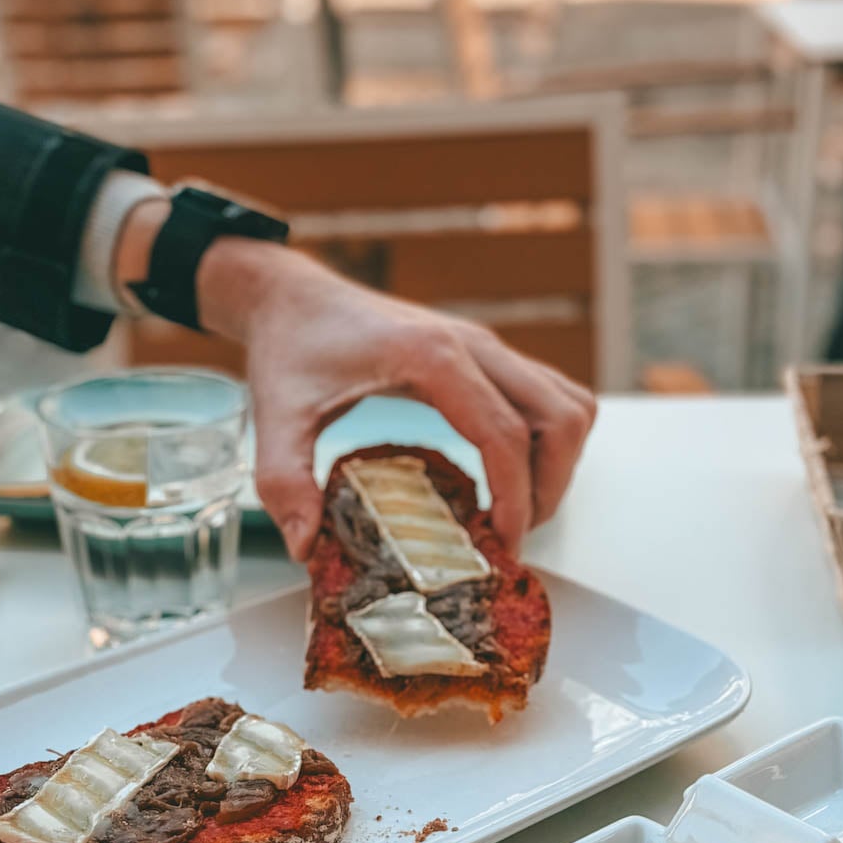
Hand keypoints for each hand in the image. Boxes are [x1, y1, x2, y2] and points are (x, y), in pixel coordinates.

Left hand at [199, 244, 596, 561]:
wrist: (292, 297)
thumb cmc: (289, 346)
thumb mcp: (275, 416)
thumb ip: (284, 480)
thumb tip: (308, 545)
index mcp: (432, 356)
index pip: (507, 434)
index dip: (517, 498)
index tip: (505, 545)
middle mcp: (473, 345)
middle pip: (561, 418)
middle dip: (549, 486)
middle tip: (511, 535)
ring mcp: (485, 347)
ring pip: (567, 404)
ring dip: (557, 462)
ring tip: (516, 510)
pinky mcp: (484, 355)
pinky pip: (548, 396)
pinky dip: (547, 440)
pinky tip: (505, 475)